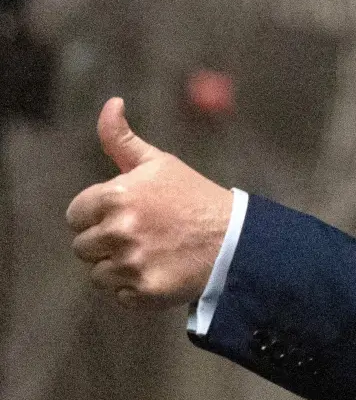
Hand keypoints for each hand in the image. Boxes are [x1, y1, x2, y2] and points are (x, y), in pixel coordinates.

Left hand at [66, 98, 232, 309]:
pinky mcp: (145, 291)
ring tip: (151, 256)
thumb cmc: (195, 198)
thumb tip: (111, 103)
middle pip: (83, 247)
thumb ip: (122, 138)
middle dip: (106, 243)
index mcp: (115, 196)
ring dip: (119, 268)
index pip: (75, 215)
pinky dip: (136, 290)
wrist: (236, 239)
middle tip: (142, 237)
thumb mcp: (159, 163)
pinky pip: (120, 296)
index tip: (126, 217)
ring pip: (99, 274)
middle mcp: (119, 230)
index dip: (97, 216)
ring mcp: (131, 263)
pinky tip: (159, 272)